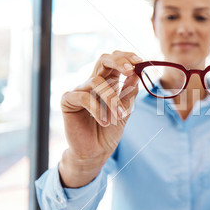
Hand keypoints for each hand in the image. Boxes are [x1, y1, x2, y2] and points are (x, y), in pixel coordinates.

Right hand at [59, 51, 141, 186]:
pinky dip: (97, 109)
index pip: (115, 60)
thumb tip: (137, 74)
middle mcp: (93, 82)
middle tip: (131, 70)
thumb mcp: (125, 110)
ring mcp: (79, 90)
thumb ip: (129, 93)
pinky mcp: (68, 101)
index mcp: (108, 82)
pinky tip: (104, 122)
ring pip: (96, 82)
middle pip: (103, 59)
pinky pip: (83, 97)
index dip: (127, 57)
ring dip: (112, 98)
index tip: (140, 61)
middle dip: (119, 62)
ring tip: (119, 116)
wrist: (95, 152)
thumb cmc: (109, 131)